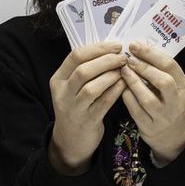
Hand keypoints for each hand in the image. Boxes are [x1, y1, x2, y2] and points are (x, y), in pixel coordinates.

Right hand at [49, 42, 127, 174]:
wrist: (71, 140)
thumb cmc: (77, 106)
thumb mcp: (72, 87)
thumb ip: (86, 69)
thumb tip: (112, 49)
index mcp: (58, 79)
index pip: (75, 56)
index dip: (98, 48)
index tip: (116, 45)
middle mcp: (63, 93)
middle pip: (83, 70)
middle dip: (106, 60)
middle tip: (123, 57)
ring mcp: (73, 108)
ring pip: (92, 87)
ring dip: (111, 76)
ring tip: (125, 70)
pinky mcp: (87, 121)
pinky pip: (104, 102)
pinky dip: (116, 91)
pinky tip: (125, 84)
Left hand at [120, 42, 184, 164]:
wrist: (174, 137)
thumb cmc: (170, 104)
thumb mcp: (175, 88)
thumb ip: (162, 71)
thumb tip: (139, 49)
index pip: (171, 66)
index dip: (151, 53)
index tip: (135, 45)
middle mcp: (176, 102)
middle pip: (163, 81)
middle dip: (144, 67)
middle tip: (129, 58)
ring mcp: (163, 117)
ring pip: (147, 98)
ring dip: (133, 82)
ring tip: (123, 71)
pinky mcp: (150, 127)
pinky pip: (136, 110)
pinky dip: (127, 97)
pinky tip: (121, 87)